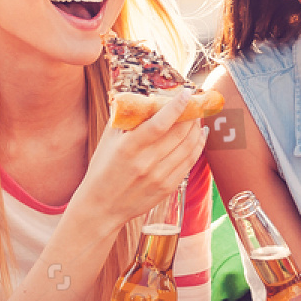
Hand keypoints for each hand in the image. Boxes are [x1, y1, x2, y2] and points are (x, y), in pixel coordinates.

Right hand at [70, 87, 206, 233]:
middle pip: (179, 133)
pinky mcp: (167, 187)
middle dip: (192, 114)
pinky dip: (198, 146)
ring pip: (188, 147)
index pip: (160, 123)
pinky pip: (189, 162)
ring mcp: (159, 177)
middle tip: (195, 103)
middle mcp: (146, 162)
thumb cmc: (102, 169)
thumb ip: (125, 118)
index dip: (177, 107)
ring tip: (197, 117)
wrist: (102, 207)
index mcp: (128, 148)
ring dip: (197, 128)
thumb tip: (143, 97)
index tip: (187, 93)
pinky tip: (199, 136)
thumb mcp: (108, 141)